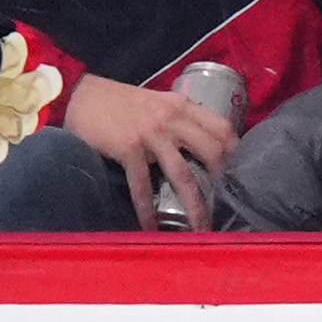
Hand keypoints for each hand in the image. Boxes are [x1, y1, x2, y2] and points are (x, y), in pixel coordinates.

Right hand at [59, 69, 238, 226]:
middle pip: (212, 152)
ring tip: (201, 228)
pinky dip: (147, 210)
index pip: (222, 127)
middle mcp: (172, 119)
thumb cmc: (120, 101)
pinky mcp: (129, 148)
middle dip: (223, 182)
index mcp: (182, 106)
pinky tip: (152, 227)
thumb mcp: (158, 101)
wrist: (81, 93)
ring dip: (195, 205)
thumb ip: (179, 118)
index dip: (236, 152)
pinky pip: (143, 185)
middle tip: (226, 206)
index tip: (240, 174)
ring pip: (184, 174)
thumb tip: (201, 142)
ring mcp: (151, 134)